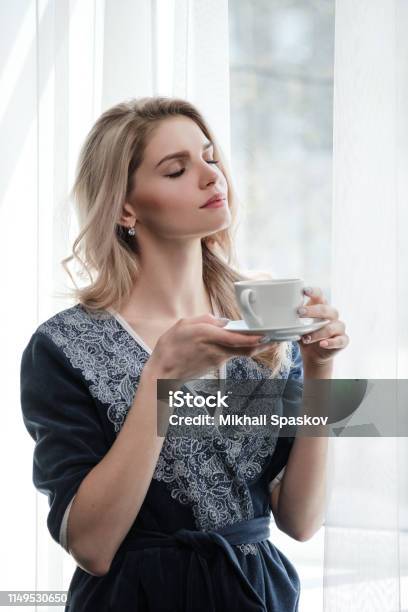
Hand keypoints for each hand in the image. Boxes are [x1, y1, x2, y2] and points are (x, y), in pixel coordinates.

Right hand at [145, 314, 268, 381]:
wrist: (163, 373)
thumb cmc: (170, 347)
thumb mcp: (183, 324)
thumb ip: (205, 319)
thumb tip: (222, 321)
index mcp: (206, 335)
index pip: (235, 339)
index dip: (253, 338)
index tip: (266, 335)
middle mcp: (215, 349)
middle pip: (244, 348)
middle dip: (261, 343)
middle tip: (275, 337)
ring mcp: (217, 359)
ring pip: (239, 352)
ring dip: (251, 345)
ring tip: (264, 337)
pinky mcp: (216, 365)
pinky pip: (231, 354)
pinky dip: (238, 348)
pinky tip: (242, 343)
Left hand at [297, 286, 348, 367]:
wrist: (314, 354)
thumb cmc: (306, 334)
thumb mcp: (297, 325)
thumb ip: (292, 318)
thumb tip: (275, 310)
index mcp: (321, 307)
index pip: (320, 295)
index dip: (314, 291)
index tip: (304, 290)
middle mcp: (332, 315)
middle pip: (326, 309)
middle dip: (313, 310)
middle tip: (299, 312)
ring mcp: (339, 328)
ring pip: (332, 327)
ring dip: (318, 332)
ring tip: (305, 337)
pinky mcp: (343, 340)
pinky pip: (340, 340)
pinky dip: (331, 342)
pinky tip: (322, 344)